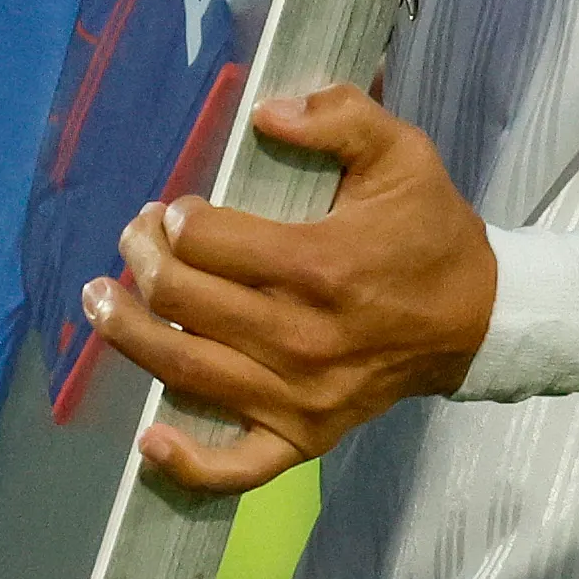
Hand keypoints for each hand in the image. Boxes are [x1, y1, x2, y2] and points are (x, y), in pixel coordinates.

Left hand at [81, 84, 497, 492]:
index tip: (176, 209)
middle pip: (182, 301)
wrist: (478, 319)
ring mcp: (299, 397)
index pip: (206, 242)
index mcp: (317, 265)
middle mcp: (299, 337)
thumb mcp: (402, 153)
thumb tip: (265, 113)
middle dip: (142, 259)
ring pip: (186, 371)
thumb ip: (339, 116)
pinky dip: (189, 461)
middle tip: (135, 236)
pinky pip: (238, 466)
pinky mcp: (305, 437)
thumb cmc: (429, 231)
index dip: (177, 219)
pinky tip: (149, 439)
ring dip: (127, 334)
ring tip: (100, 299)